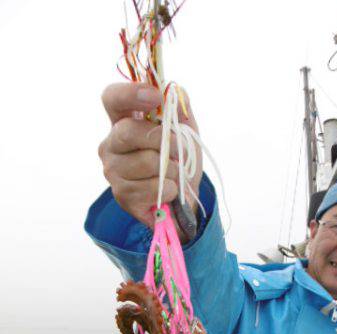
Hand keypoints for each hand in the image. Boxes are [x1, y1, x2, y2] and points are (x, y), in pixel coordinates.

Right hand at [98, 82, 202, 229]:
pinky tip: (170, 190)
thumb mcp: (186, 131)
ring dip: (172, 168)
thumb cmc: (179, 160)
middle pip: (128, 132)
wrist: (184, 199)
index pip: (112, 99)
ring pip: (145, 162)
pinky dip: (171, 188)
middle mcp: (110, 145)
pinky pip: (153, 187)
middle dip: (162, 140)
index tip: (155, 97)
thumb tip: (175, 91)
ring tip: (175, 173)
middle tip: (179, 149)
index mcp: (122, 121)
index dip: (130, 94)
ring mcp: (113, 171)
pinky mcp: (122, 196)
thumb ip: (180, 109)